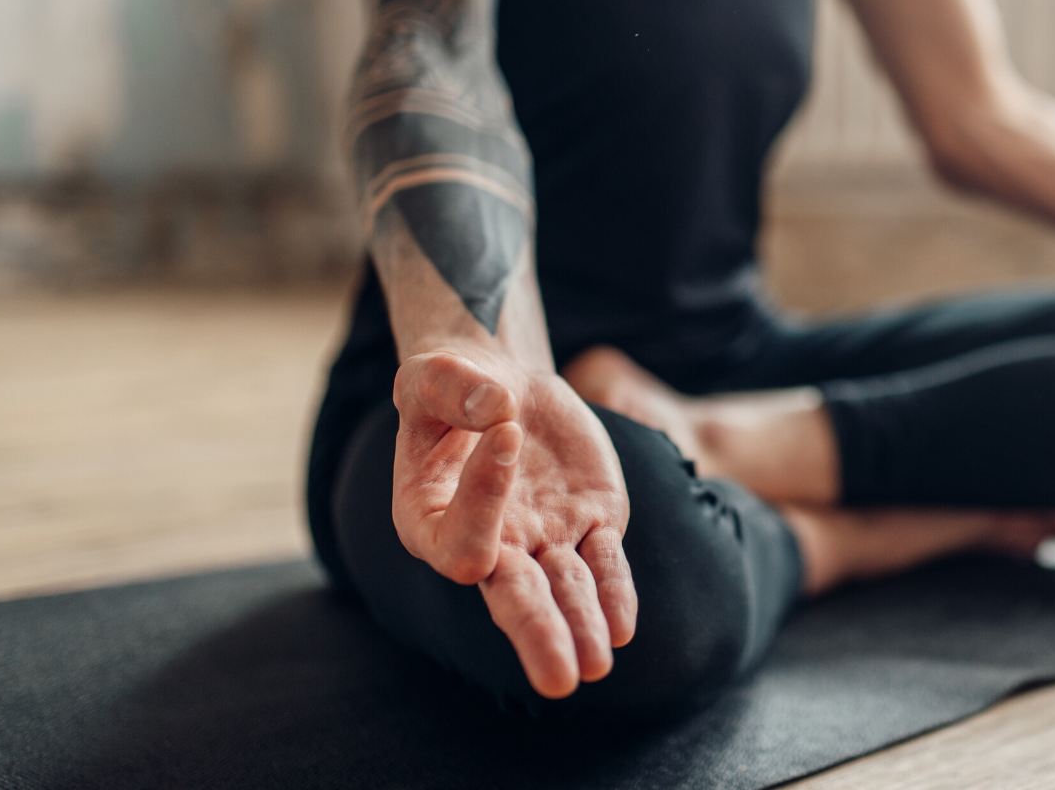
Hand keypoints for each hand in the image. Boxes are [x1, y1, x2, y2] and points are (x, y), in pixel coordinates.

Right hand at [391, 350, 636, 697]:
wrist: (497, 389)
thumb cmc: (449, 386)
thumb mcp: (432, 375)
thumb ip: (453, 387)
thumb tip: (497, 407)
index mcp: (430, 519)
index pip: (464, 535)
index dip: (486, 493)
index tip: (508, 429)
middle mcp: (489, 543)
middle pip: (512, 597)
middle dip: (538, 633)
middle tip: (560, 678)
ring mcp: (542, 539)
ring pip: (564, 590)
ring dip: (582, 626)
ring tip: (597, 668)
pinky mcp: (589, 522)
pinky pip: (604, 564)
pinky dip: (615, 591)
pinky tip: (624, 627)